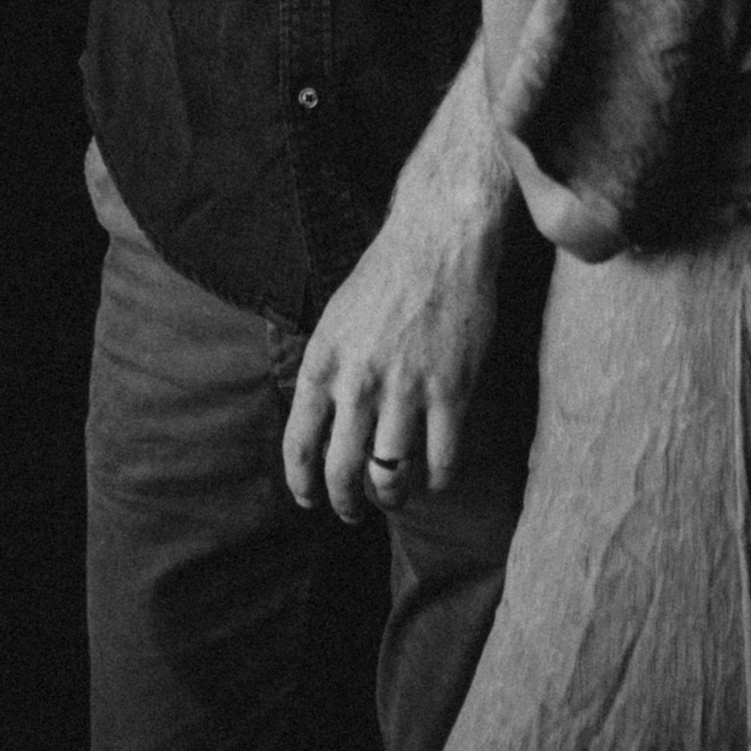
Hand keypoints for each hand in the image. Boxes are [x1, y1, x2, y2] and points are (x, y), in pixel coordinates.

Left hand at [283, 185, 501, 521]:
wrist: (439, 239)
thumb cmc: (386, 274)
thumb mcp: (335, 319)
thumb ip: (327, 371)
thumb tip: (320, 422)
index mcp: (323, 363)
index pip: (299, 444)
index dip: (302, 483)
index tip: (309, 499)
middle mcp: (359, 383)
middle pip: (342, 471)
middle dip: (344, 502)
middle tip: (352, 511)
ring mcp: (406, 390)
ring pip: (391, 475)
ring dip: (391, 497)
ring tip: (395, 496)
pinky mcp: (451, 391)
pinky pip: (441, 459)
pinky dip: (437, 480)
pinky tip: (436, 479)